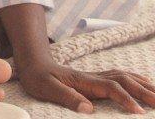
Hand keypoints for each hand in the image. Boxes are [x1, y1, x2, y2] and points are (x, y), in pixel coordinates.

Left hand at [18, 61, 154, 113]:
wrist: (33, 63)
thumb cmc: (38, 77)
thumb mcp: (45, 88)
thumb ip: (66, 97)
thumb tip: (88, 109)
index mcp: (83, 81)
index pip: (111, 88)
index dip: (126, 99)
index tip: (139, 112)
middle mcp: (93, 76)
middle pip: (124, 80)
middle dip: (144, 91)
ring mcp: (95, 76)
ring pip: (125, 77)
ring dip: (143, 84)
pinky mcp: (95, 78)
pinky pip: (120, 77)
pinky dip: (136, 80)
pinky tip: (144, 84)